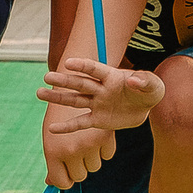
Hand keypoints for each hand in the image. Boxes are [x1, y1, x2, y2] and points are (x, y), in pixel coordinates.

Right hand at [37, 57, 164, 189]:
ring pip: (74, 100)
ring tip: (39, 93)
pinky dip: (67, 127)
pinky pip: (81, 123)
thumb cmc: (149, 91)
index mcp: (111, 76)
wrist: (146, 107)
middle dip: (64, 81)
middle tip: (47, 76)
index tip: (68, 63)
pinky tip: (53, 129)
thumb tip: (132, 80)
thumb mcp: (154, 85)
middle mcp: (100, 88)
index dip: (82, 65)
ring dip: (58, 97)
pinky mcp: (97, 119)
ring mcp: (96, 103)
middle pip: (79, 83)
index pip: (94, 69)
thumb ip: (145, 81)